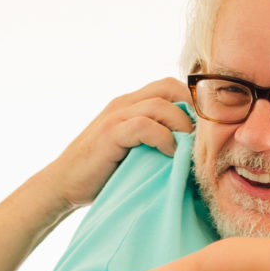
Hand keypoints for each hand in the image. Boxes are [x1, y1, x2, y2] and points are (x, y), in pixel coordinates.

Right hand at [45, 79, 193, 209]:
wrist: (63, 184)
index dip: (191, 99)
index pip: (168, 86)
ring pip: (160, 104)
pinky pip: (145, 125)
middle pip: (168, 87)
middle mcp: (124, 103)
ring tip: (191, 147)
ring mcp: (116, 116)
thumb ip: (152, 142)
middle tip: (206, 132)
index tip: (206, 123)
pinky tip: (169, 154)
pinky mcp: (111, 133)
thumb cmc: (99, 174)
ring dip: (182, 125)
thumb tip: (188, 153)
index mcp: (130, 104)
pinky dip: (163, 138)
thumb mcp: (131, 152)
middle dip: (193, 106)